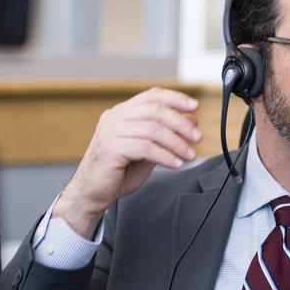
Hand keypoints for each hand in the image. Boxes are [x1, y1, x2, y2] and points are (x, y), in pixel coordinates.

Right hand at [53, 88, 202, 238]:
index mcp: (122, 113)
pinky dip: (165, 156)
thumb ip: (165, 134)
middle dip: (181, 123)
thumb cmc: (118, 172)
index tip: (195, 106)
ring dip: (176, 143)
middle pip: (155, 110)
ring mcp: (111, 131)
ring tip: (189, 155)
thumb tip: (190, 119)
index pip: (152, 96)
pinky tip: (175, 164)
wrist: (93, 193)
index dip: (176, 98)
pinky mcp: (111, 148)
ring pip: (153, 129)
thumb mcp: (148, 150)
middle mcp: (114, 117)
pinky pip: (145, 147)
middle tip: (197, 137)